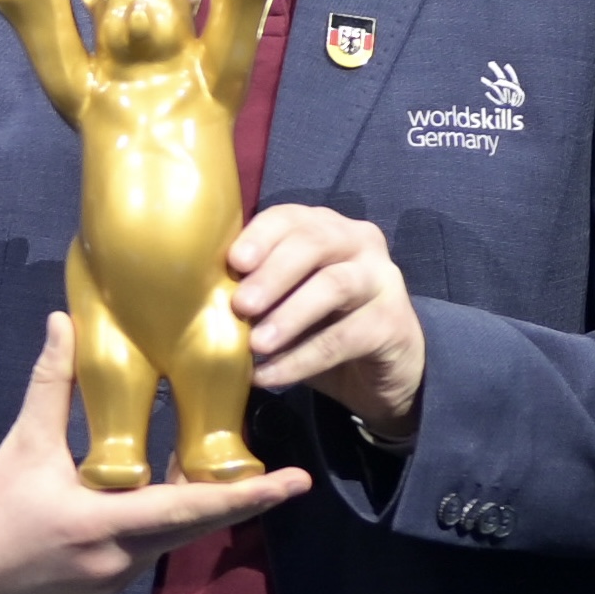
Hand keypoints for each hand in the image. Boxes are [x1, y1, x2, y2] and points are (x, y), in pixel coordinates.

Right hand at [0, 315, 308, 593]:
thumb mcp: (23, 444)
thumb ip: (51, 384)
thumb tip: (63, 322)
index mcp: (104, 525)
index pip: (190, 509)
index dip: (246, 495)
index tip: (294, 483)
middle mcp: (120, 559)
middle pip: (196, 527)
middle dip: (238, 501)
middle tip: (283, 477)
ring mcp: (114, 578)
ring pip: (174, 538)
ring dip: (197, 506)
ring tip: (220, 469)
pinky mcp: (104, 585)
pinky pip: (151, 548)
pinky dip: (167, 519)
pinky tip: (167, 488)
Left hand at [228, 204, 423, 434]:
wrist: (380, 371)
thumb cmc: (320, 326)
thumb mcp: (287, 301)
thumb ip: (257, 288)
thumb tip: (201, 297)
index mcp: (326, 228)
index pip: (291, 217)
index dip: (261, 236)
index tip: (233, 262)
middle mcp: (359, 243)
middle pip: (315, 243)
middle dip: (272, 273)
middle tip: (240, 306)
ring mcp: (382, 280)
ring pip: (334, 285)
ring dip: (289, 315)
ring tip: (255, 344)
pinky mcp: (393, 323)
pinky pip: (344, 338)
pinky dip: (302, 359)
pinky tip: (270, 376)